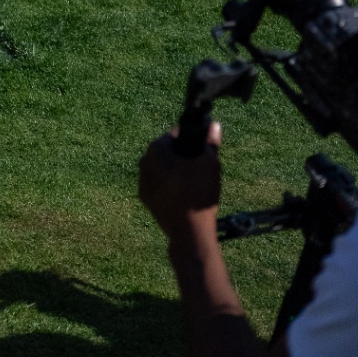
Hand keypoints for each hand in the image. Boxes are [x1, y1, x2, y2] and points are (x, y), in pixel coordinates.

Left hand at [138, 122, 222, 243]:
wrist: (190, 232)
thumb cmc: (199, 192)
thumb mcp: (210, 165)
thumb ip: (211, 142)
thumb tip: (214, 125)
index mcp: (156, 149)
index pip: (175, 135)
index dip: (191, 140)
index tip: (202, 149)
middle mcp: (144, 162)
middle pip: (167, 152)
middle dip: (182, 156)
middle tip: (200, 167)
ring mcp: (143, 182)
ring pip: (162, 169)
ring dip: (174, 172)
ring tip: (194, 183)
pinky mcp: (146, 199)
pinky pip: (159, 185)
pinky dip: (169, 186)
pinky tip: (184, 195)